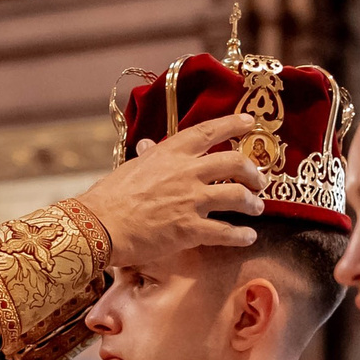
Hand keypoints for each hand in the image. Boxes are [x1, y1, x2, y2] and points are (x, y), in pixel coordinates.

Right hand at [72, 117, 266, 264]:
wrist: (100, 225)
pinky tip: (249, 237)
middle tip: (259, 180)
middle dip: (252, 171)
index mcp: (171, 153)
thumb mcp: (131, 167)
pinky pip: (226, 232)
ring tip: (257, 208)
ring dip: (252, 203)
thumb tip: (149, 145)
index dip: (233, 124)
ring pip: (237, 196)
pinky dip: (241, 235)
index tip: (250, 122)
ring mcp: (191, 200)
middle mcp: (187, 172)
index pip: (209, 131)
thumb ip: (149, 156)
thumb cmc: (110, 197)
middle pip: (234, 163)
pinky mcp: (191, 229)